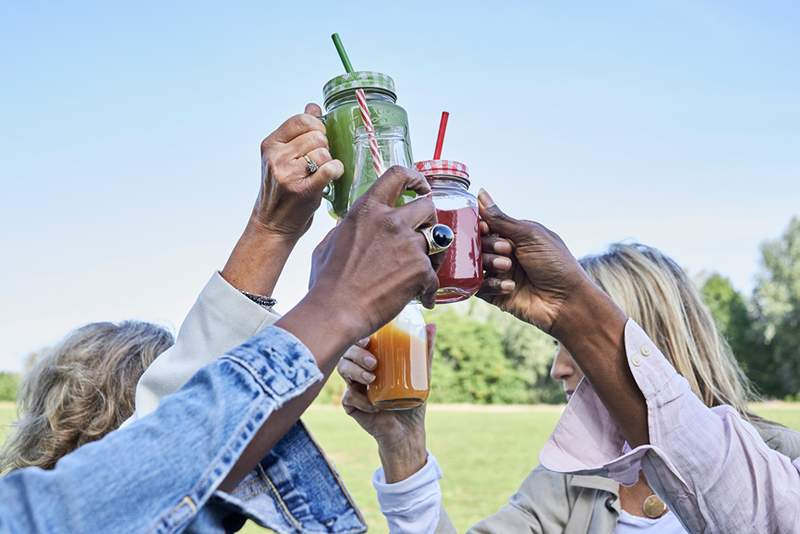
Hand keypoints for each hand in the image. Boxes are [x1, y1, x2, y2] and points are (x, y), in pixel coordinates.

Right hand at [250, 103, 343, 239]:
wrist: (272, 225)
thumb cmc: (281, 191)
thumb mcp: (282, 157)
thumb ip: (297, 131)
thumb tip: (313, 106)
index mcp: (270, 144)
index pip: (302, 119)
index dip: (317, 127)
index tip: (317, 140)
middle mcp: (276, 157)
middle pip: (317, 135)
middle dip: (324, 147)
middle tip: (318, 162)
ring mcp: (288, 174)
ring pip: (324, 152)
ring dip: (329, 161)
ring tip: (319, 173)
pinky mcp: (303, 190)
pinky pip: (330, 168)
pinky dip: (336, 170)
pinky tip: (333, 176)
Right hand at [307, 166, 438, 341]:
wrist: (336, 311)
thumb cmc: (327, 281)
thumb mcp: (330, 242)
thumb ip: (347, 228)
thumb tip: (351, 226)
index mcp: (367, 209)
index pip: (398, 174)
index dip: (416, 178)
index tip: (421, 187)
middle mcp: (390, 221)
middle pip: (427, 206)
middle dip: (430, 219)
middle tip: (425, 234)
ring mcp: (408, 244)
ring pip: (435, 241)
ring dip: (433, 255)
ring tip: (423, 272)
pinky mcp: (420, 269)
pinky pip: (435, 275)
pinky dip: (429, 289)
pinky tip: (422, 298)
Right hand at [339, 324, 434, 482]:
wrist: (407, 431)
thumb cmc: (412, 400)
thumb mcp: (421, 374)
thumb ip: (425, 351)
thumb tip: (432, 325)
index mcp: (372, 360)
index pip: (360, 342)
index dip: (359, 338)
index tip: (369, 339)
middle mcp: (360, 371)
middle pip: (347, 353)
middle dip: (357, 354)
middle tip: (374, 362)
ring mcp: (354, 387)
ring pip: (343, 370)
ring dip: (355, 371)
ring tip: (372, 378)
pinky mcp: (351, 406)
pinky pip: (348, 397)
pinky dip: (360, 400)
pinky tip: (374, 406)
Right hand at [477, 189, 590, 334]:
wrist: (567, 302)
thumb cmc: (556, 264)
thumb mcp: (530, 235)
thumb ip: (501, 218)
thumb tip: (480, 193)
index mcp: (515, 236)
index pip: (486, 225)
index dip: (481, 226)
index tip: (483, 228)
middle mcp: (505, 253)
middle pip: (478, 244)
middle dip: (489, 245)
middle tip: (507, 250)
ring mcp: (500, 274)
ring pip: (475, 265)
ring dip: (490, 264)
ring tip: (507, 267)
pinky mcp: (496, 295)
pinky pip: (479, 287)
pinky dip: (491, 285)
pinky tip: (509, 287)